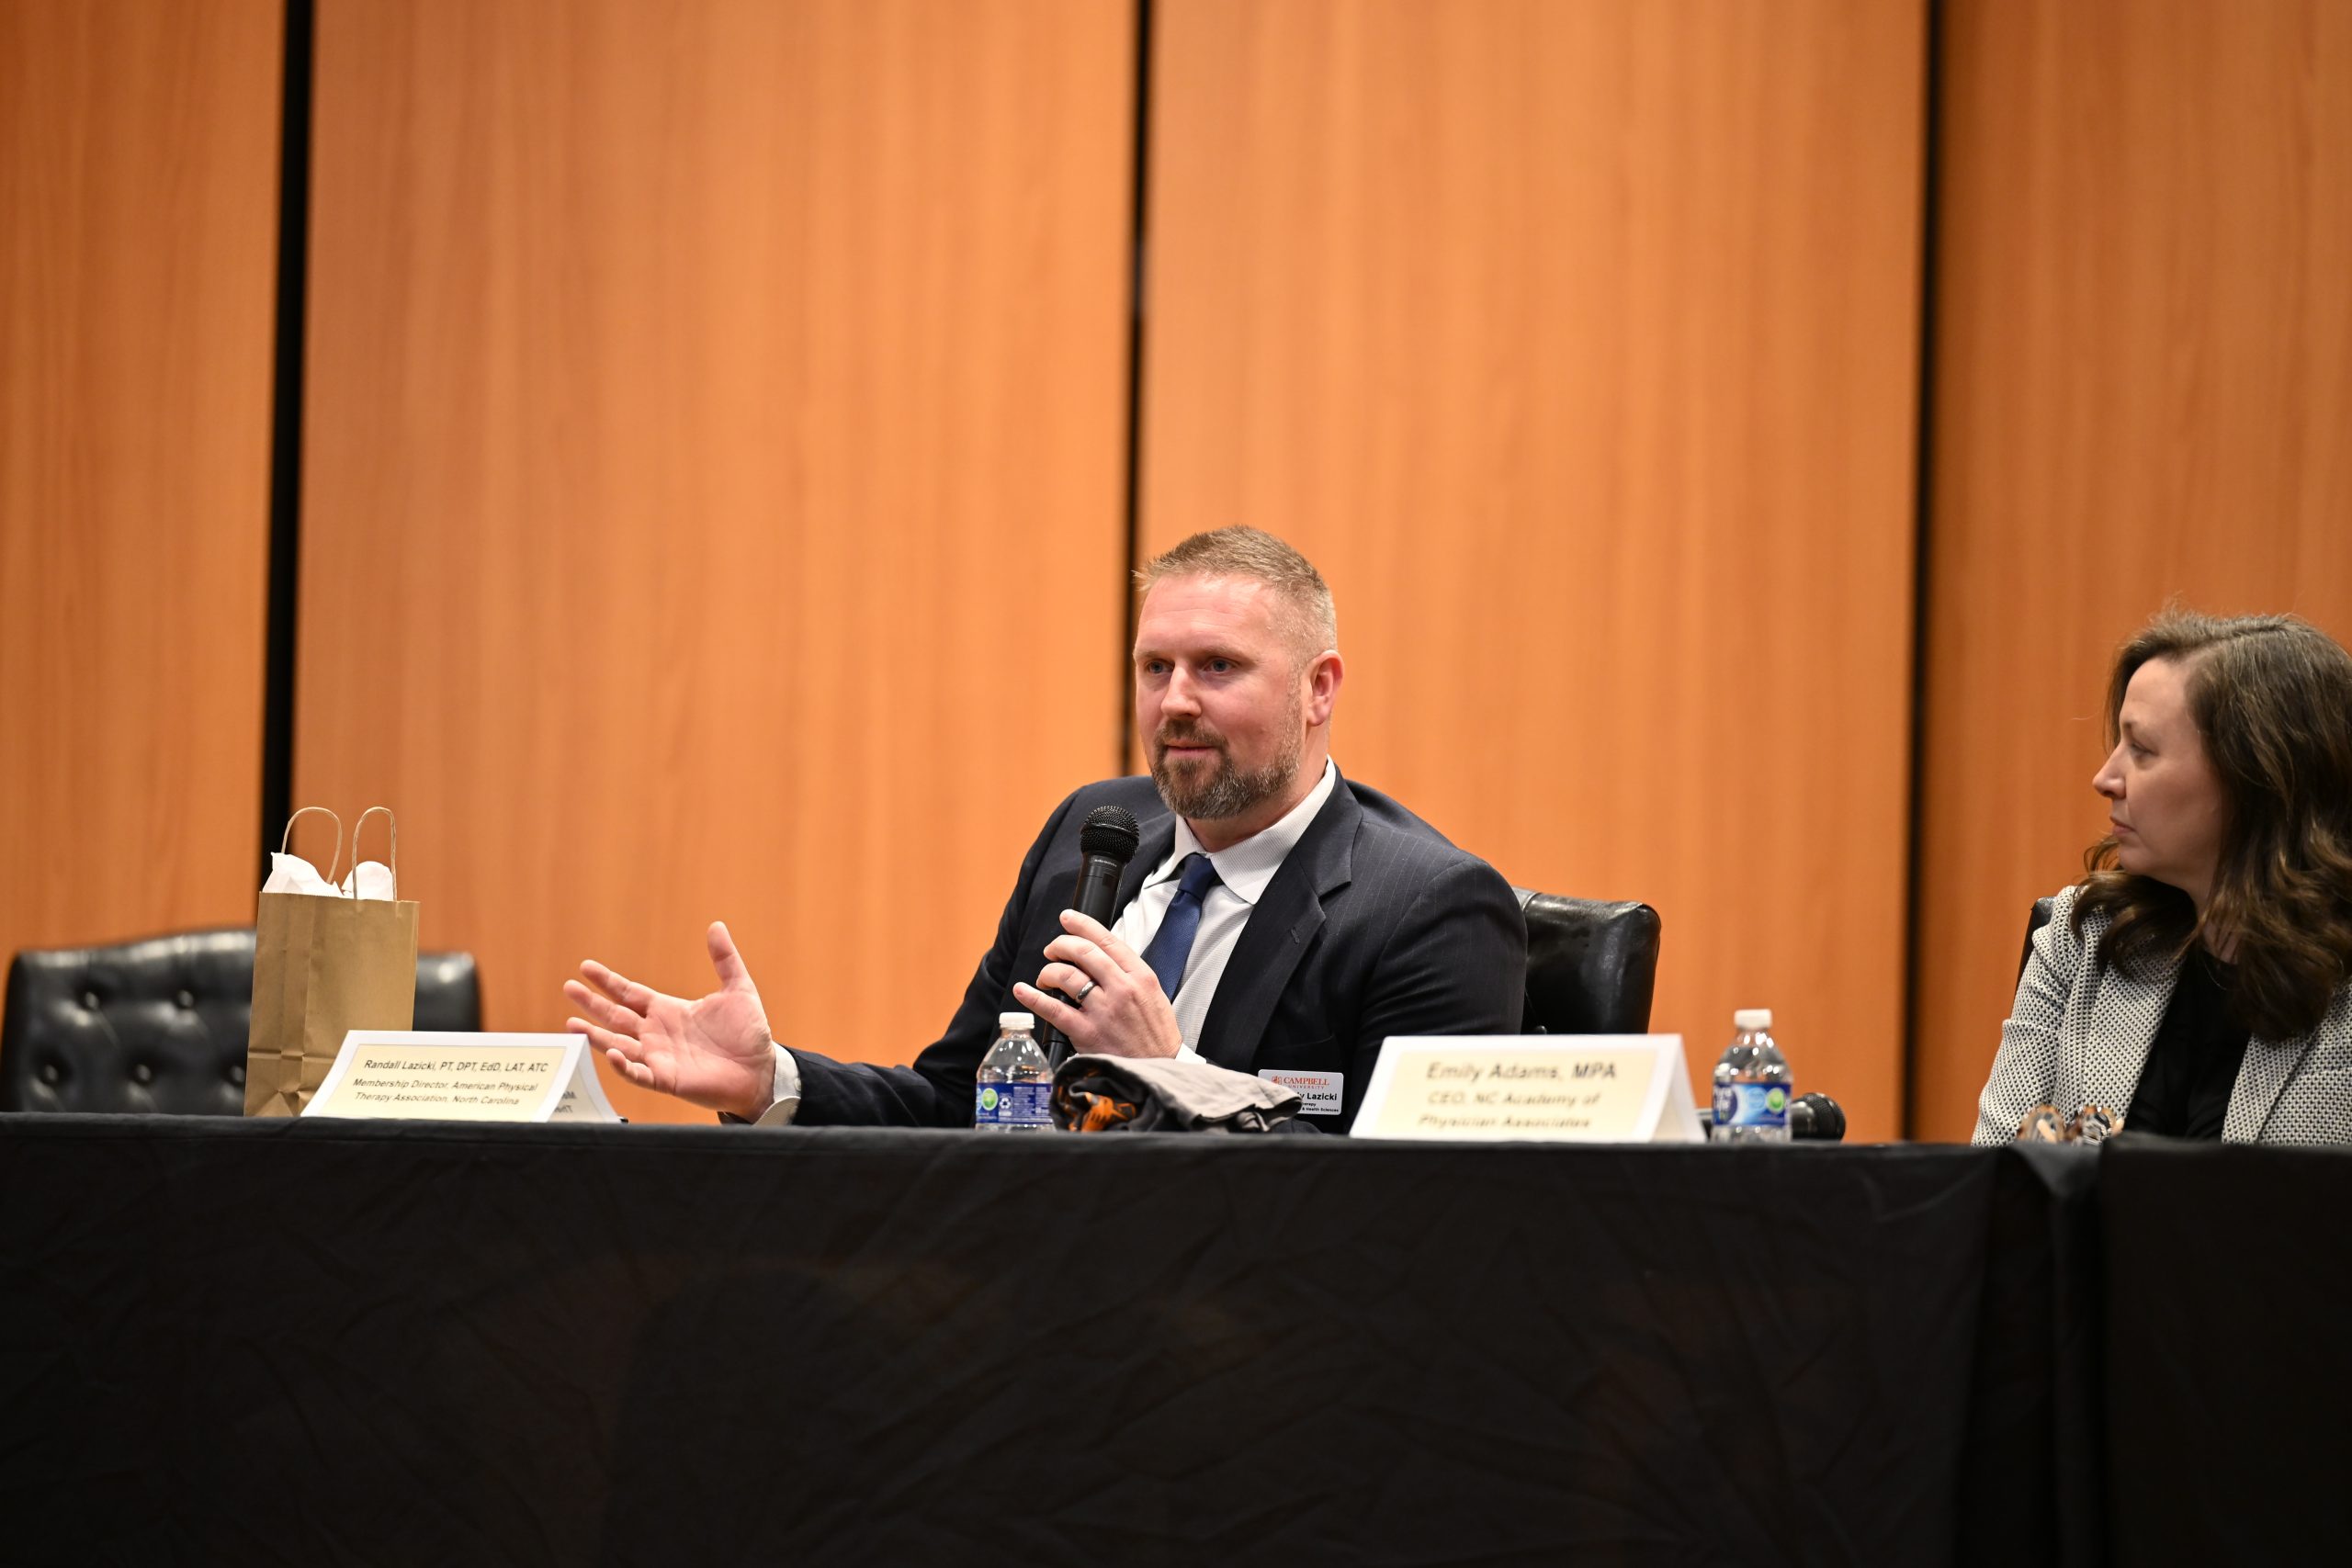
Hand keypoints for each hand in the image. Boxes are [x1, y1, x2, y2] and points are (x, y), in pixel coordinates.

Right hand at [565, 921, 775, 1117]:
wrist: (761, 1070)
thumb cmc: (748, 1033)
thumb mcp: (738, 989)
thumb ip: (725, 959)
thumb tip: (717, 926)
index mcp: (668, 1010)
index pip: (630, 993)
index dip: (608, 981)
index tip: (585, 967)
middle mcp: (657, 1033)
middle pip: (616, 1015)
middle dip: (591, 1003)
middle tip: (568, 988)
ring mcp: (659, 1057)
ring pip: (618, 1044)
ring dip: (595, 1036)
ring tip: (571, 1026)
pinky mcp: (666, 1079)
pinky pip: (638, 1073)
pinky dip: (623, 1065)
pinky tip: (610, 1053)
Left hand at [1012, 910, 1183, 1059]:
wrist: (1158, 1069)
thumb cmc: (1155, 1035)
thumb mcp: (1154, 995)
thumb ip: (1130, 974)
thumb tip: (1100, 956)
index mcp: (1140, 976)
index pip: (1107, 940)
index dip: (1082, 924)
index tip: (1068, 918)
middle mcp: (1122, 989)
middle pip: (1083, 952)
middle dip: (1061, 945)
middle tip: (1052, 949)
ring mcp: (1103, 1010)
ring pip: (1065, 975)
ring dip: (1048, 971)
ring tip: (1045, 977)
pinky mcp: (1086, 1032)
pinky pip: (1053, 1009)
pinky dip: (1033, 997)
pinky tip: (1023, 991)